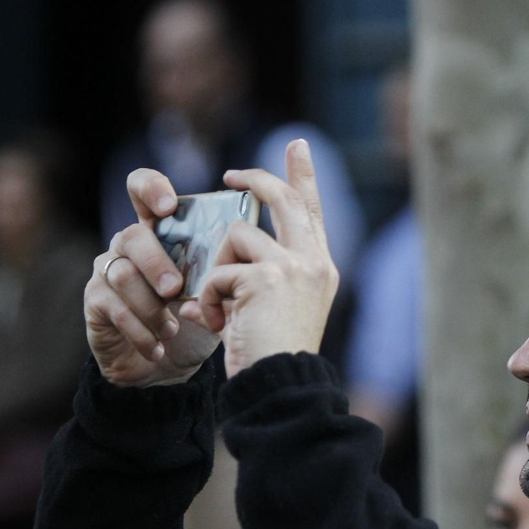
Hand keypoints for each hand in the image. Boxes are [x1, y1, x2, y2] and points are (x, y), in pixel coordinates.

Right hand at [85, 169, 218, 386]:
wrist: (169, 367)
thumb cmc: (196, 319)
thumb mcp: (216, 291)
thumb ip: (222, 268)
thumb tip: (238, 256)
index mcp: (160, 231)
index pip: (143, 189)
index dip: (151, 188)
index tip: (170, 206)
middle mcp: (129, 245)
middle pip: (132, 235)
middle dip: (156, 263)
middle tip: (175, 289)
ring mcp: (108, 270)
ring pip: (121, 274)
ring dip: (150, 305)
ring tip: (171, 329)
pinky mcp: (95, 301)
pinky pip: (113, 308)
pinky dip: (140, 331)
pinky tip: (158, 347)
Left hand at [186, 139, 339, 378]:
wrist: (281, 382)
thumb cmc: (276, 356)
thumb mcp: (278, 308)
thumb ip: (264, 274)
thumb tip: (232, 248)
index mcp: (320, 269)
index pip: (312, 211)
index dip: (303, 176)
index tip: (297, 146)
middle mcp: (313, 262)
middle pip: (283, 199)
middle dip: (256, 179)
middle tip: (231, 175)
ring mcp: (293, 266)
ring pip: (237, 236)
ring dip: (217, 269)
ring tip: (219, 306)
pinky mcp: (265, 277)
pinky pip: (218, 271)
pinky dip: (207, 298)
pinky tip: (216, 322)